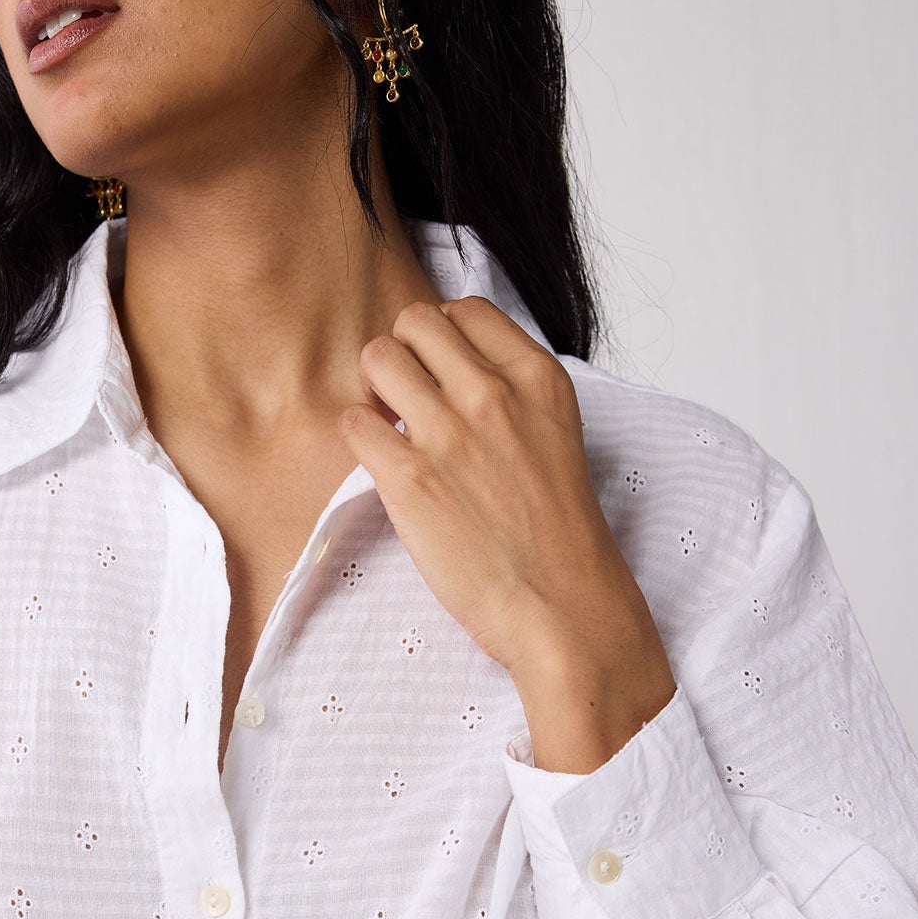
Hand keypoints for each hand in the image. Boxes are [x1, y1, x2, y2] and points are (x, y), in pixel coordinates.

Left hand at [339, 296, 675, 771]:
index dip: (442, 339)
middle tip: (408, 400)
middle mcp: (493, 394)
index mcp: (537, 378)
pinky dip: (360, 440)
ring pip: (376, 357)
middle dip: (403, 355)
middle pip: (413, 321)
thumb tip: (457, 372)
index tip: (442, 375)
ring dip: (374, 390)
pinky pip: (353, 422)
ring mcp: (449, 434)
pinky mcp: (409, 480)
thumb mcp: (556, 437)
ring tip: (391, 429)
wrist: (564, 609)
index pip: (464, 310)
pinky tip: (384, 468)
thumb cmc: (559, 536)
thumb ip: (513, 395)